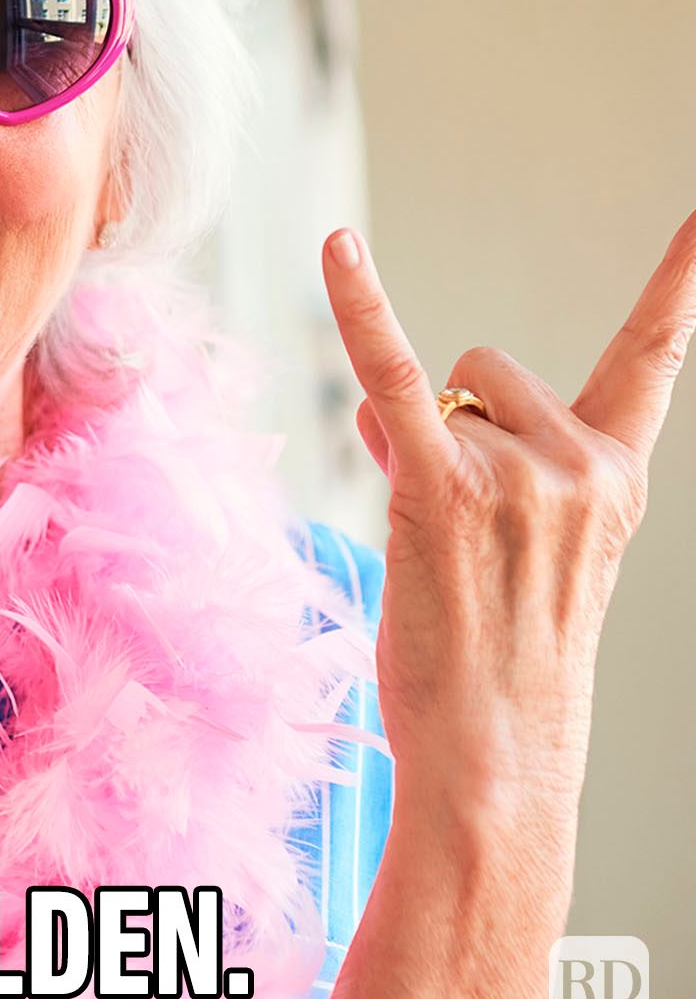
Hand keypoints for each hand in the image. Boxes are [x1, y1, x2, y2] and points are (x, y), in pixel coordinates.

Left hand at [322, 213, 694, 830]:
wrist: (494, 753)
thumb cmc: (498, 653)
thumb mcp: (517, 547)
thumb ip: (467, 458)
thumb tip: (376, 400)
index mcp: (617, 477)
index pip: (653, 360)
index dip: (679, 285)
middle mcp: (582, 464)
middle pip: (490, 369)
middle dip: (460, 422)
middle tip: (462, 522)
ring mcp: (519, 474)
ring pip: (442, 387)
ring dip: (419, 440)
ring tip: (437, 539)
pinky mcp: (441, 485)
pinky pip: (390, 369)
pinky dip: (358, 302)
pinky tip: (337, 245)